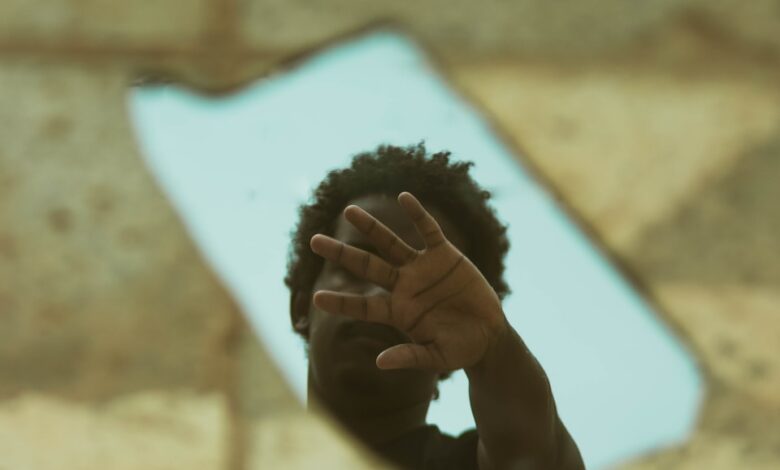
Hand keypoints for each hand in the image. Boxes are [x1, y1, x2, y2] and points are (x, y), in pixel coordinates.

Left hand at [310, 192, 506, 371]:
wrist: (488, 334)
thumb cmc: (459, 349)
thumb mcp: (436, 357)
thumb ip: (410, 356)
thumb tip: (379, 363)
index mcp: (397, 312)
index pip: (362, 305)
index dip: (341, 302)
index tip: (316, 298)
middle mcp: (404, 286)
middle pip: (366, 266)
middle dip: (341, 254)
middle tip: (313, 241)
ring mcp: (422, 268)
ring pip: (390, 243)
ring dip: (370, 227)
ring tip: (348, 211)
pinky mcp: (444, 254)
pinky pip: (428, 230)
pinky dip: (418, 214)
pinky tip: (404, 198)